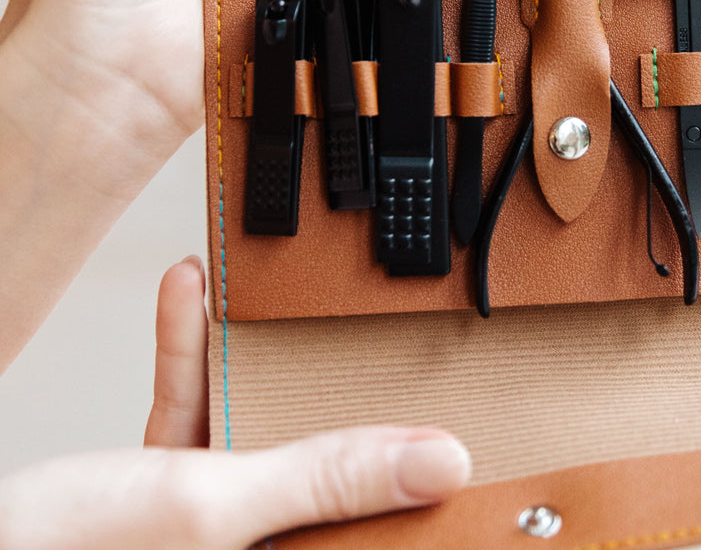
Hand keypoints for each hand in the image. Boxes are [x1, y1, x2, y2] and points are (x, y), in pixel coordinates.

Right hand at [0, 260, 471, 548]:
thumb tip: (439, 462)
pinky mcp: (156, 488)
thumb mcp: (211, 504)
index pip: (367, 511)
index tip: (434, 390)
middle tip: (348, 318)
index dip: (403, 456)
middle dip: (316, 377)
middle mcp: (247, 539)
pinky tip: (188, 294)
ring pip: (245, 415)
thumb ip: (324, 476)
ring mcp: (201, 515)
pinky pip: (188, 406)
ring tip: (255, 283)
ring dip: (242, 345)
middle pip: (309, 450)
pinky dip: (187, 351)